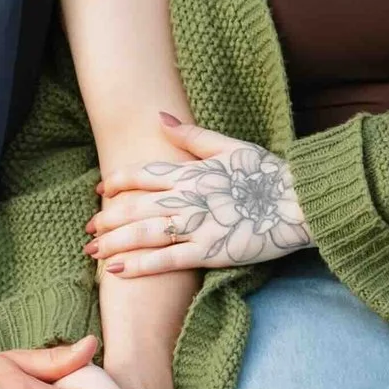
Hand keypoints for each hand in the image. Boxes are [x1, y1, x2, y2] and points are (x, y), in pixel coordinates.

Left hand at [85, 113, 313, 278]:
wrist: (300, 201)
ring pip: (143, 233)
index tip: (101, 189)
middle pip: (134, 206)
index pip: (142, 174)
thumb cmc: (268, 174)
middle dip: (106, 218)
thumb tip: (160, 117)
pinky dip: (139, 265)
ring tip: (93, 251)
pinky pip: (166, 260)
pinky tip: (116, 271)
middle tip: (88, 228)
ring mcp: (197, 225)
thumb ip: (192, 135)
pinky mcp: (210, 252)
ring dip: (114, 242)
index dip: (116, 182)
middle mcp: (188, 197)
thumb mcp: (230, 146)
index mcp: (191, 171)